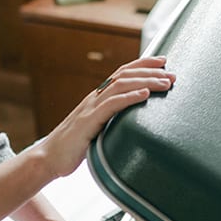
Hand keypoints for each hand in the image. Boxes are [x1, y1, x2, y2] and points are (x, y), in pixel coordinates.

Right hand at [36, 56, 174, 178]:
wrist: (48, 158)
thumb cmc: (72, 147)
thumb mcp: (95, 129)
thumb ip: (109, 121)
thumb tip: (129, 122)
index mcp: (96, 99)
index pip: (121, 74)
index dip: (142, 65)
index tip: (162, 62)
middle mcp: (93, 99)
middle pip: (124, 76)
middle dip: (150, 72)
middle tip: (172, 74)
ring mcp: (90, 109)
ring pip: (121, 87)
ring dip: (145, 82)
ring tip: (164, 82)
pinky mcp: (88, 122)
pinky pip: (111, 106)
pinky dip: (129, 98)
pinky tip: (144, 94)